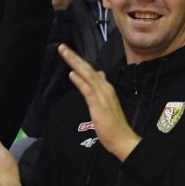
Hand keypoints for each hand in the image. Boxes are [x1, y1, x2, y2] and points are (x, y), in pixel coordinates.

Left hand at [59, 44, 138, 159]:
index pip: (90, 71)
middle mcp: (105, 88)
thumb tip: (98, 74)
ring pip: (87, 75)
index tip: (68, 52)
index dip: (79, 61)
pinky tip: (72, 74)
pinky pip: (88, 90)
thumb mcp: (106, 102)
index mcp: (106, 87)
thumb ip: (101, 88)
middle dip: (74, 57)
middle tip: (62, 47)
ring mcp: (102, 95)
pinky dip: (80, 81)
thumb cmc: (113, 123)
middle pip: (87, 69)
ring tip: (64, 53)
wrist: (122, 138)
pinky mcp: (98, 104)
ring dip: (75, 63)